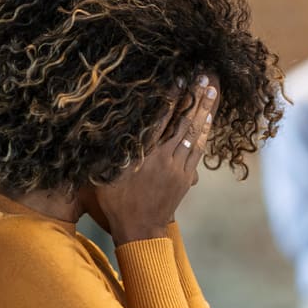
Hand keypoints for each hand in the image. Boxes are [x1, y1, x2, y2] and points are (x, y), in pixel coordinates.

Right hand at [96, 75, 216, 244]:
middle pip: (183, 122)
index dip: (171, 97)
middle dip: (195, 98)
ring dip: (204, 110)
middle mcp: (164, 159)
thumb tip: (94, 127)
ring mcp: (178, 168)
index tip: (179, 79)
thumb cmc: (116, 202)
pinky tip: (209, 118)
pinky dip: (204, 132)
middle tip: (205, 76)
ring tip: (213, 89)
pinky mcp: (186, 177)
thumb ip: (107, 151)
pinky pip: (198, 150)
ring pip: (195, 134)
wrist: (140, 230)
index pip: (160, 119)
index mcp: (144, 155)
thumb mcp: (105, 175)